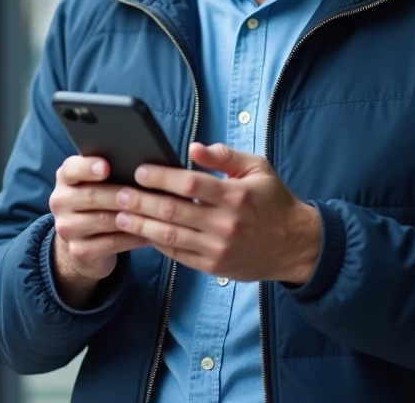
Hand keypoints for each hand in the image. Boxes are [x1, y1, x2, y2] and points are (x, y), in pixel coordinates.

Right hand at [48, 155, 148, 306]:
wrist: (84, 242)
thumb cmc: (100, 203)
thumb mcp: (99, 184)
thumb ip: (111, 171)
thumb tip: (143, 165)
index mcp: (66, 178)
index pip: (72, 169)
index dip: (88, 167)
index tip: (106, 167)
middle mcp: (60, 201)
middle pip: (91, 195)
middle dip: (120, 194)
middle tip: (146, 193)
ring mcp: (67, 228)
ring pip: (103, 220)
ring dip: (132, 217)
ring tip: (155, 213)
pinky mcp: (79, 250)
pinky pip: (111, 243)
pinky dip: (133, 238)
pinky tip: (149, 234)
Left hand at [114, 142, 320, 283]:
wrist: (295, 246)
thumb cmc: (273, 201)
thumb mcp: (257, 169)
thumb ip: (225, 156)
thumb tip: (193, 147)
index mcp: (236, 196)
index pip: (190, 184)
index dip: (161, 177)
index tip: (140, 170)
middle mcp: (226, 224)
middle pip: (173, 212)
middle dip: (141, 202)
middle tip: (120, 193)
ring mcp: (218, 249)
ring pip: (170, 237)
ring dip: (140, 226)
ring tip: (120, 215)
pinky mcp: (214, 267)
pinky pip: (178, 255)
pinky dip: (157, 244)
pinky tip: (141, 233)